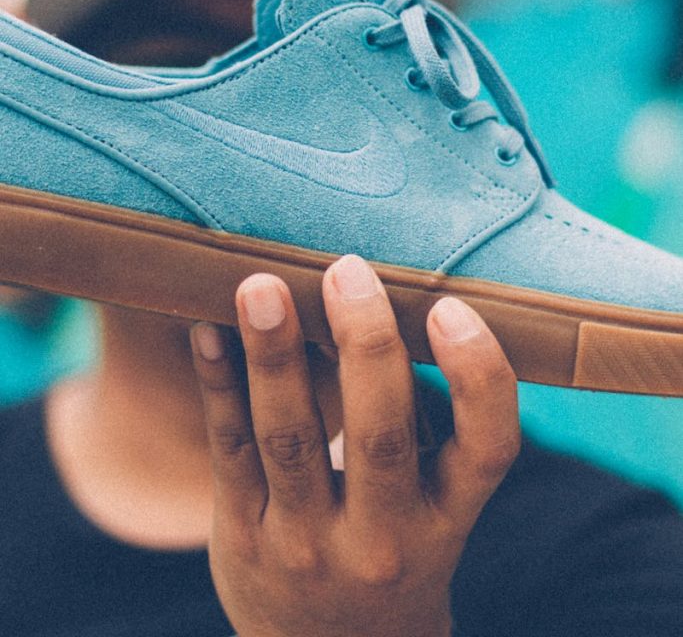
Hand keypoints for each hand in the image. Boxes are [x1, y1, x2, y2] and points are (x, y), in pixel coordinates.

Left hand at [191, 255, 519, 636]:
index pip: (487, 448)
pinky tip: (207, 332)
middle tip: (348, 270)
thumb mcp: (430, 505)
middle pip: (380, 436)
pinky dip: (219, 385)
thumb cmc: (394, 547)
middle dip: (365, 346)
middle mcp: (383, 539)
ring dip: (275, 357)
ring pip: (290, 439)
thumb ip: (421, 424)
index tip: (451, 308)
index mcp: (447, 517)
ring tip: (261, 287)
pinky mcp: (244, 537)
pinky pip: (228, 452)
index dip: (477, 376)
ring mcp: (307, 543)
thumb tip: (385, 299)